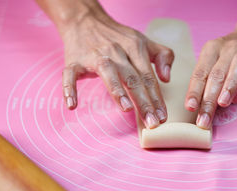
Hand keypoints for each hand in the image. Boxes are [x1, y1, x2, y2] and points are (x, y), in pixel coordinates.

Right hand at [60, 7, 173, 128]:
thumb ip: (162, 56)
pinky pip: (70, 76)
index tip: (162, 117)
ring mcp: (95, 56)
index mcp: (135, 48)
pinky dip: (69, 89)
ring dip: (117, 91)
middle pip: (133, 79)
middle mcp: (117, 51)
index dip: (157, 98)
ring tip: (126, 108)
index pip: (149, 77)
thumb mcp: (144, 41)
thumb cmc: (118, 37)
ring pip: (108, 73)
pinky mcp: (75, 61)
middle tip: (152, 123)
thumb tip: (167, 78)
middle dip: (144, 102)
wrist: (85, 20)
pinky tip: (72, 105)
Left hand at [185, 28, 236, 128]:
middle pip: (216, 75)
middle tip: (204, 119)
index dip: (194, 91)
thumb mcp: (216, 61)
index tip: (190, 108)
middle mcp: (230, 49)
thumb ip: (211, 83)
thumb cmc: (232, 54)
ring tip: (223, 104)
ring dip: (230, 87)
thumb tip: (208, 107)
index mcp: (212, 49)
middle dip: (209, 99)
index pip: (200, 73)